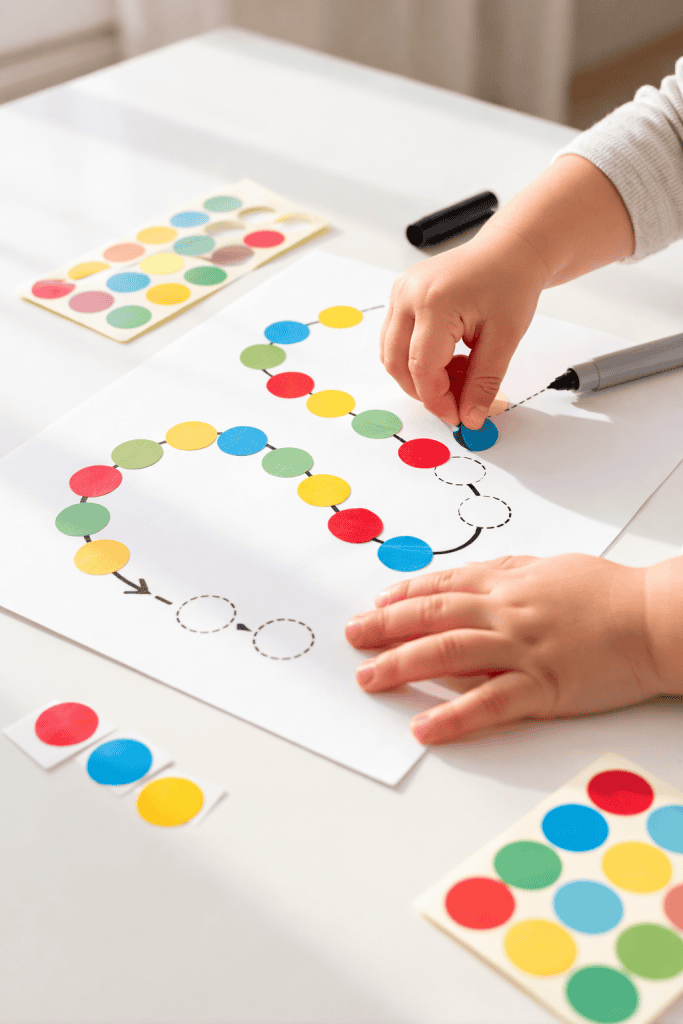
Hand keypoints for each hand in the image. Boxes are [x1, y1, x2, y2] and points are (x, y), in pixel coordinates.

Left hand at [345, 554, 657, 743]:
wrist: (654, 619)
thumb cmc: (607, 593)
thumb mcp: (551, 568)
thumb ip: (507, 573)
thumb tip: (469, 581)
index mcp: (508, 582)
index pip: (443, 586)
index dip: (403, 596)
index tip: (375, 604)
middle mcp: (507, 612)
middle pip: (433, 616)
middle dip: (386, 628)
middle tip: (353, 638)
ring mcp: (522, 649)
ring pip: (449, 654)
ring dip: (403, 666)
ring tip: (369, 679)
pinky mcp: (543, 687)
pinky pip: (490, 703)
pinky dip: (453, 716)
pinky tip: (424, 727)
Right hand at [379, 224, 546, 427]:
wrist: (509, 250)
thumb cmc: (510, 283)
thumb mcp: (505, 338)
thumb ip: (483, 382)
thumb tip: (469, 418)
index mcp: (435, 303)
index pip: (422, 368)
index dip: (437, 399)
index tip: (458, 416)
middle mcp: (408, 295)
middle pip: (397, 363)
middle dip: (424, 391)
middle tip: (458, 401)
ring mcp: (400, 293)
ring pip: (391, 354)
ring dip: (419, 376)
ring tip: (458, 373)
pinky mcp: (400, 295)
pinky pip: (395, 339)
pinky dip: (416, 358)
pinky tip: (448, 357)